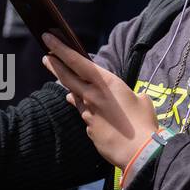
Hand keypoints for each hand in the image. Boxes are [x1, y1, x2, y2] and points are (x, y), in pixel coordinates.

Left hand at [41, 32, 157, 168]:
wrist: (138, 151)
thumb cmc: (144, 123)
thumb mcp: (142, 100)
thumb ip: (132, 95)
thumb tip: (134, 98)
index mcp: (106, 83)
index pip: (78, 61)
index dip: (61, 49)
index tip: (49, 38)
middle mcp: (92, 95)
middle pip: (67, 76)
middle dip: (54, 65)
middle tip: (46, 57)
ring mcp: (88, 112)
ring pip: (75, 97)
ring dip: (72, 91)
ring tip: (69, 87)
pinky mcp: (89, 128)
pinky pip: (86, 116)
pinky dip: (87, 112)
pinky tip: (92, 114)